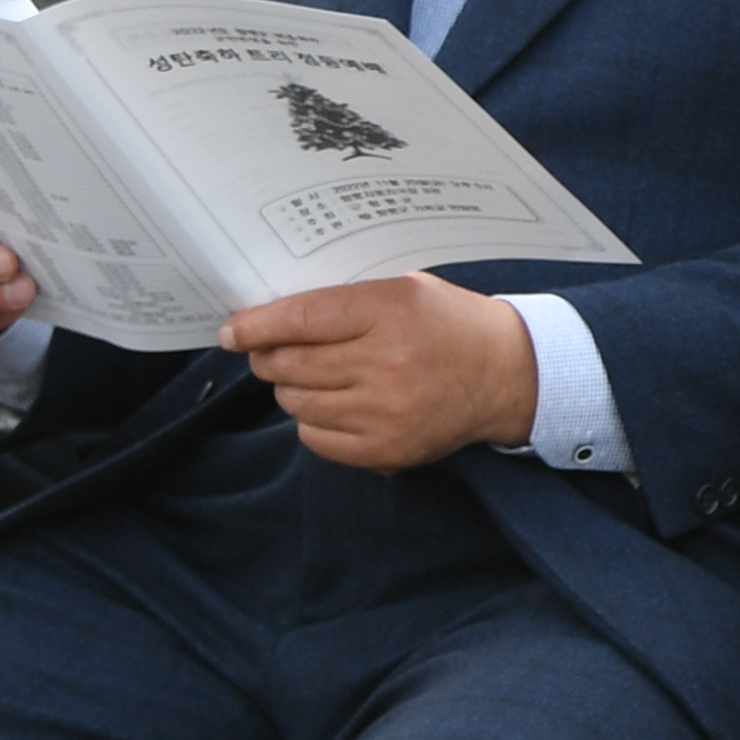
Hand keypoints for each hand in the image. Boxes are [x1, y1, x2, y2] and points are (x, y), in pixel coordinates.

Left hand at [217, 274, 539, 471]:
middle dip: (270, 356)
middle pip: (288, 363)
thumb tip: (268, 321)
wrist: (507, 374)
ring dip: (293, 388)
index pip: (301, 318)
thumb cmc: (447, 324)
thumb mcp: (403, 290)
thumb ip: (343, 301)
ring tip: (323, 377)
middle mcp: (386, 362)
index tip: (231, 331)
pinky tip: (339, 405)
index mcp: (390, 310)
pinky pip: (314, 438)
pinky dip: (314, 421)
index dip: (256, 326)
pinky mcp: (386, 449)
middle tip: (277, 351)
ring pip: (295, 401)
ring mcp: (386, 411)